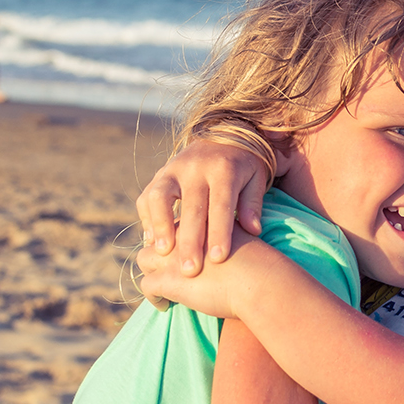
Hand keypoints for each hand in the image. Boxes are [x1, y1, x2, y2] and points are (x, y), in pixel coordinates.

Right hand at [135, 139, 269, 273]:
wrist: (224, 134)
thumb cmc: (244, 166)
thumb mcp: (256, 179)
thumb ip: (253, 204)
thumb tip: (253, 231)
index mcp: (224, 169)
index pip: (221, 204)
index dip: (219, 232)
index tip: (218, 259)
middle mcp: (196, 167)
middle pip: (191, 206)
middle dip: (190, 240)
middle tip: (190, 270)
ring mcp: (174, 168)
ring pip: (160, 196)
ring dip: (159, 226)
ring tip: (163, 253)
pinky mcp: (160, 173)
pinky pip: (147, 196)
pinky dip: (148, 219)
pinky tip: (152, 241)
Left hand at [138, 227, 266, 317]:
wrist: (262, 280)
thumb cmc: (260, 263)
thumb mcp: (242, 235)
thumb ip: (229, 231)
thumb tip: (231, 238)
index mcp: (199, 218)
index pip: (175, 223)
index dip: (173, 238)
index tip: (176, 252)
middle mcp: (182, 232)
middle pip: (156, 237)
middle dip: (156, 254)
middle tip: (163, 269)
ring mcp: (172, 256)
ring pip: (143, 258)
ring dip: (150, 271)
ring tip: (162, 286)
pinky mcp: (168, 279)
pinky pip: (147, 286)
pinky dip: (153, 297)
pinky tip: (165, 305)